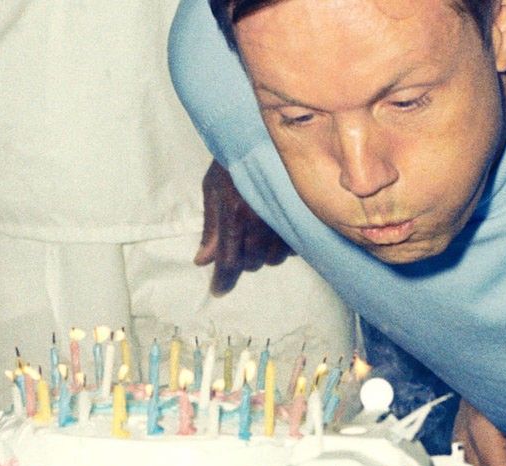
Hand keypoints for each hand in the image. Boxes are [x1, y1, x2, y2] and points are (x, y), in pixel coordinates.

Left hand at [197, 160, 293, 295]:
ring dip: (264, 255)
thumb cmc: (233, 159)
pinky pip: (293, 247)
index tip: (218, 291)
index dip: (224, 280)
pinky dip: (282, 245)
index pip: (230, 259)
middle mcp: (262, 219)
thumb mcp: (213, 188)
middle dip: (243, 261)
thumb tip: (202, 261)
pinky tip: (276, 229)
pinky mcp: (303, 216)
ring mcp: (285, 218)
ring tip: (258, 236)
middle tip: (239, 246)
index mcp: (236, 212)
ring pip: (275, 259)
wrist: (264, 134)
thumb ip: (210, 228)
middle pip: (253, 263)